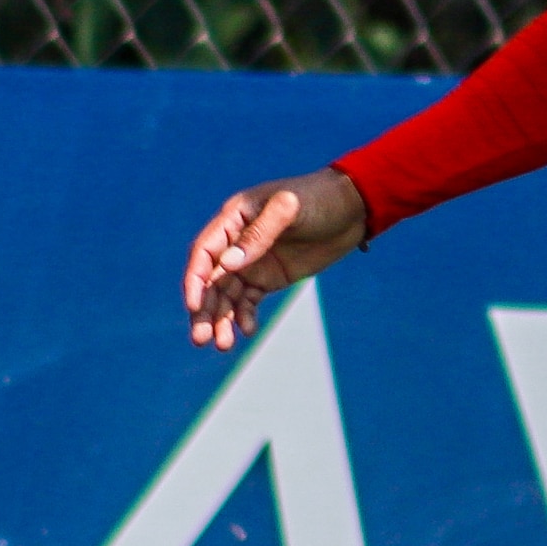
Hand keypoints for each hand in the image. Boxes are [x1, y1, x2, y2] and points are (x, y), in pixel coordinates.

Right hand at [182, 168, 369, 347]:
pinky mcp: (269, 278)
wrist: (351, 209)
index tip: (194, 306)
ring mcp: (252, 262)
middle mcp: (236, 242)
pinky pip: (249, 302)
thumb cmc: (317, 199)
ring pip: (227, 296)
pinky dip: (244, 317)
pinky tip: (248, 331)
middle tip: (200, 339)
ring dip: (222, 320)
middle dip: (204, 310)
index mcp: (234, 218)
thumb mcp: (289, 209)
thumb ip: (259, 234)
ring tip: (223, 345)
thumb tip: (227, 264)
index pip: (204, 252)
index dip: (196, 280)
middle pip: (211, 281)